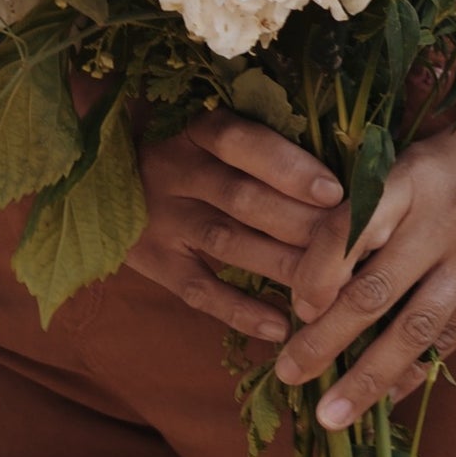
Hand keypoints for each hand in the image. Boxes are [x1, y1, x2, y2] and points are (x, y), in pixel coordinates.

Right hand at [126, 107, 347, 342]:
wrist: (104, 171)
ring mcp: (161, 218)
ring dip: (282, 266)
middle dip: (301, 224)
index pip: (242, 142)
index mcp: (196, 130)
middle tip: (351, 248)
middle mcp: (175, 171)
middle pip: (243, 198)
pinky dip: (240, 311)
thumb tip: (341, 176)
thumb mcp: (211, 133)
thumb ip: (262, 145)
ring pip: (227, 242)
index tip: (334, 192)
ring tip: (331, 288)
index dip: (289, 167)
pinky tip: (280, 326)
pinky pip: (199, 290)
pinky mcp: (152, 260)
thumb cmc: (189, 149)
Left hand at [274, 102, 455, 428]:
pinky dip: (415, 371)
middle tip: (287, 375)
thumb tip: (314, 292)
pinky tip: (387, 396)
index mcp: (409, 177)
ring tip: (330, 417)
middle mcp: (444, 216)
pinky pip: (452, 337)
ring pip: (414, 328)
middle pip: (375, 289)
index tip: (294, 311)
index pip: (349, 229)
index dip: (316, 273)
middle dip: (325, 340)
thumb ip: (372, 214)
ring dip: (367, 379)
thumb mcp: (413, 163)